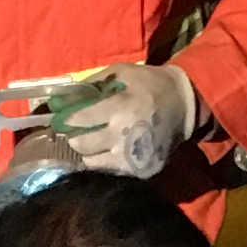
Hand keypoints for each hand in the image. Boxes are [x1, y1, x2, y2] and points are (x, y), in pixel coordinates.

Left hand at [22, 61, 204, 180]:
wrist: (185, 105)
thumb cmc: (150, 85)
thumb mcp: (123, 73)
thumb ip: (93, 84)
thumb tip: (61, 98)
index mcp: (121, 107)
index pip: (80, 119)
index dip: (67, 120)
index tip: (62, 120)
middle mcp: (126, 135)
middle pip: (82, 145)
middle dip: (76, 138)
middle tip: (78, 133)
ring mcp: (134, 157)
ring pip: (93, 163)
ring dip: (90, 153)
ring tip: (96, 143)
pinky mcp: (142, 171)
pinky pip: (111, 172)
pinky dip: (106, 163)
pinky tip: (111, 152)